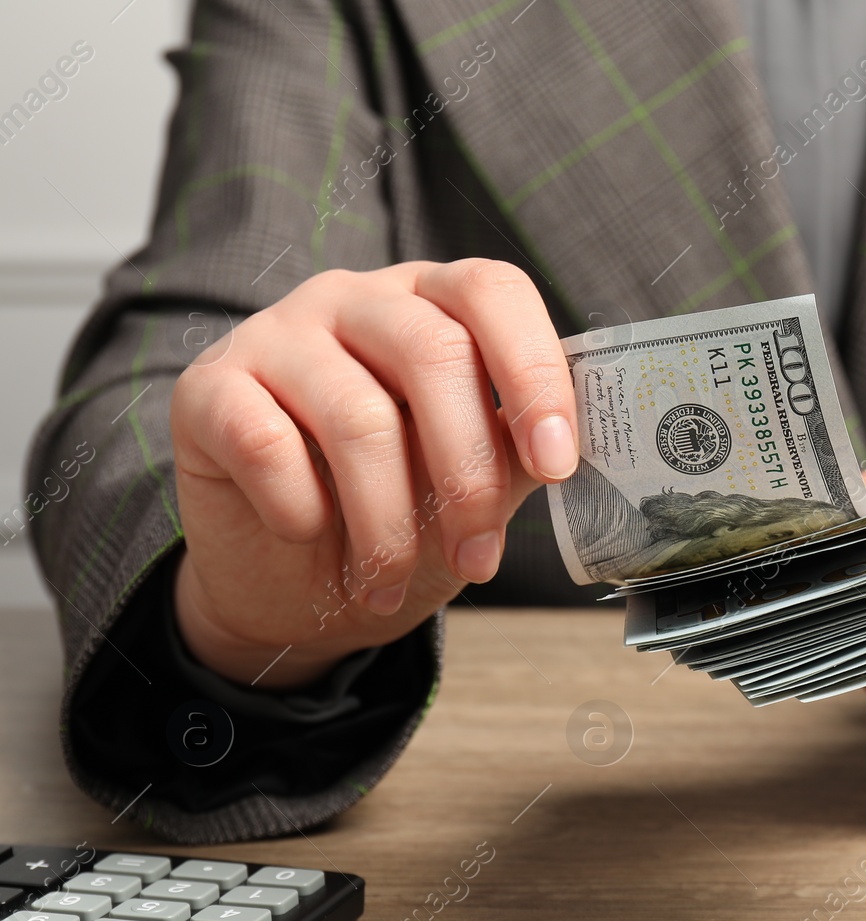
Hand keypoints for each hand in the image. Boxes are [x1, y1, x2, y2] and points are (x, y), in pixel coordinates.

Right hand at [170, 260, 576, 686]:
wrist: (289, 584)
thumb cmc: (394, 517)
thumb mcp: (473, 487)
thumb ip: (514, 453)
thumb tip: (559, 451)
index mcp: (434, 304)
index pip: (493, 293)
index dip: (534, 374)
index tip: (556, 465)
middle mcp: (356, 299)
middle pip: (433, 352)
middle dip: (468, 474)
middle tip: (477, 558)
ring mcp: (276, 333)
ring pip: (357, 416)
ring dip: (386, 523)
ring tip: (389, 581)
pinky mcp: (207, 386)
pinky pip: (266, 443)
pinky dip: (300, 508)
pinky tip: (307, 534)